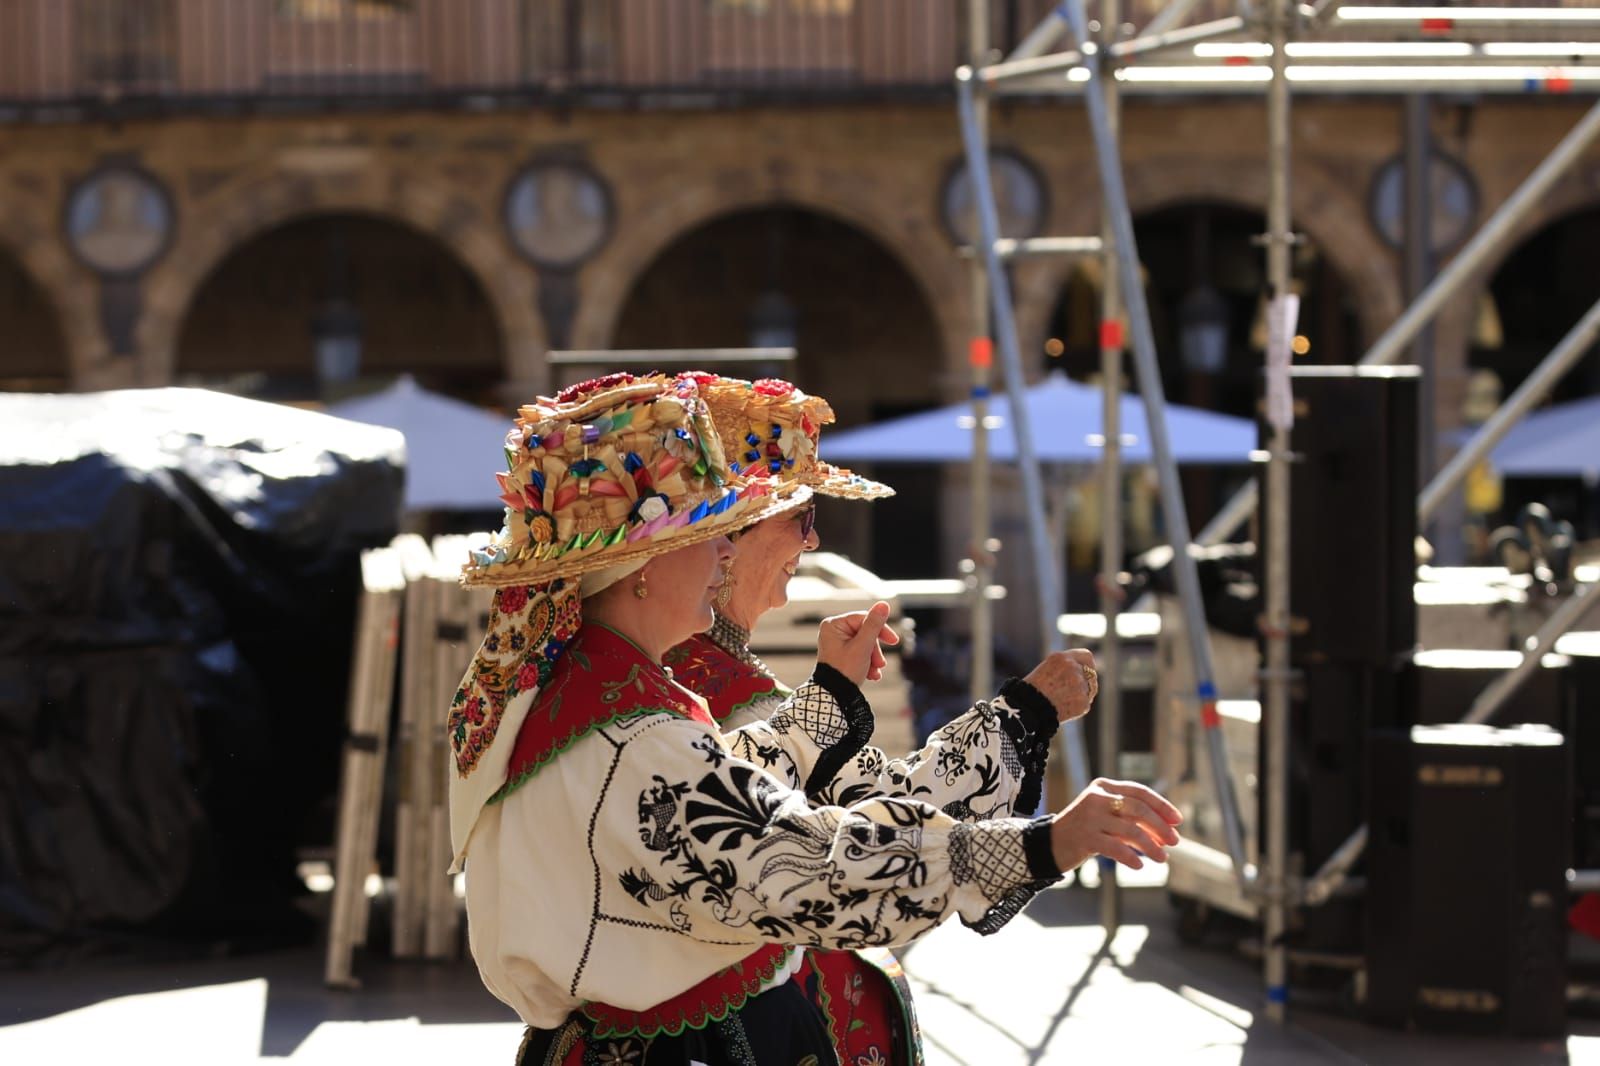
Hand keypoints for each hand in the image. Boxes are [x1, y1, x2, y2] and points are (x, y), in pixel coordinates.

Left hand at [816, 601, 900, 686]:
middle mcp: (833, 631)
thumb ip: (874, 625)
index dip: (880, 629)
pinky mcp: (842, 653)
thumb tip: (884, 605)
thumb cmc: (844, 670)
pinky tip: (871, 674)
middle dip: (875, 649)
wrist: (834, 696)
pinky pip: (860, 652)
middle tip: (881, 663)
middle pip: (865, 632)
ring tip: (875, 671)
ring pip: (865, 643)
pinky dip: (867, 663)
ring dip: (873, 658)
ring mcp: (837, 643)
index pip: (864, 619)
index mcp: (834, 625)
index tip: (894, 641)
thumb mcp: (862, 646)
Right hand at [1023, 649, 1098, 723]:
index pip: (1086, 656)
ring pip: (1090, 689)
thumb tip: (1084, 669)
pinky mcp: (1083, 702)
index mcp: (1062, 658)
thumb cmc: (1033, 689)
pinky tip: (1064, 707)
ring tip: (1064, 700)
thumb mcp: (1047, 667)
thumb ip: (1066, 665)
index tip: (1083, 671)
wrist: (1028, 709)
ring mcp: (1080, 686)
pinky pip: (1085, 703)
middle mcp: (1073, 669)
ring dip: (1081, 693)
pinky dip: (1078, 706)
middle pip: (1090, 674)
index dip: (1085, 665)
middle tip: (1071, 690)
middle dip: (1084, 681)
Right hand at [1049, 778, 1182, 872]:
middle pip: (1138, 809)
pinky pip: (1115, 848)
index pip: (1139, 792)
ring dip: (1151, 846)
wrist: (1050, 844)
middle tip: (1174, 841)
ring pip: (1130, 830)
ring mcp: (1089, 817)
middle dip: (1160, 826)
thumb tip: (1166, 833)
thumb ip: (1131, 820)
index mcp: (1104, 787)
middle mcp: (1096, 798)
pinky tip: (1139, 865)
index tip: (1178, 821)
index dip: (1162, 805)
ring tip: (1161, 858)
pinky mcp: (1084, 837)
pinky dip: (1131, 857)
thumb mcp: (1107, 817)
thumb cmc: (1085, 830)